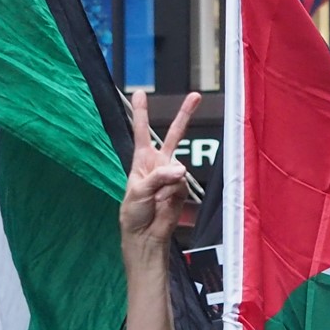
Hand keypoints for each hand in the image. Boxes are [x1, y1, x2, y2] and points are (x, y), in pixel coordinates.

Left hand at [120, 91, 200, 249]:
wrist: (145, 236)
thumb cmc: (134, 213)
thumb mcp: (138, 191)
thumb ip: (158, 177)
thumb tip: (181, 169)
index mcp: (141, 161)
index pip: (142, 132)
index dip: (141, 113)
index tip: (139, 93)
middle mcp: (158, 164)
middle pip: (174, 135)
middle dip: (184, 115)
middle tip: (195, 95)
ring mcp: (172, 176)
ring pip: (178, 168)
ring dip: (166, 184)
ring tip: (156, 199)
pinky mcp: (182, 188)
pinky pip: (182, 185)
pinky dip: (173, 194)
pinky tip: (164, 203)